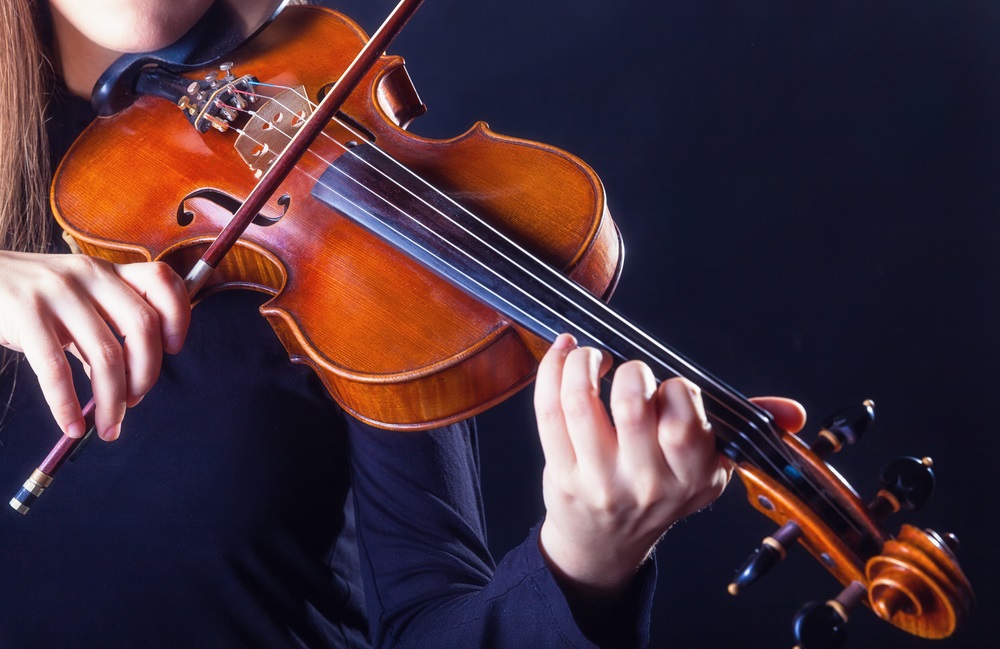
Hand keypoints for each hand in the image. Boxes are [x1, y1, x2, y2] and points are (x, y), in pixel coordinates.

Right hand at [0, 252, 189, 440]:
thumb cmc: (30, 299)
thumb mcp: (75, 301)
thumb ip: (105, 331)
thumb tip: (130, 384)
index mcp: (108, 272)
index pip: (162, 280)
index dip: (179, 315)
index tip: (173, 348)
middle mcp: (90, 277)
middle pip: (143, 326)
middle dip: (147, 373)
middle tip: (135, 400)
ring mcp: (58, 294)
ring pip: (107, 355)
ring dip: (113, 400)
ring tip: (110, 426)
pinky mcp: (26, 315)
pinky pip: (57, 370)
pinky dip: (68, 405)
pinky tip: (72, 425)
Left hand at [534, 334, 805, 598]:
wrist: (605, 546)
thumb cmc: (657, 492)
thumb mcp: (709, 468)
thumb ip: (745, 429)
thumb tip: (794, 411)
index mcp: (692, 476)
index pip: (685, 419)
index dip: (677, 388)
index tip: (670, 386)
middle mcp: (647, 482)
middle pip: (633, 405)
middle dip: (633, 371)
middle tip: (632, 372)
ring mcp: (599, 480)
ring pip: (582, 402)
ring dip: (583, 363)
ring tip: (590, 356)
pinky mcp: (561, 475)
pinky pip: (549, 411)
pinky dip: (552, 371)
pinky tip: (563, 355)